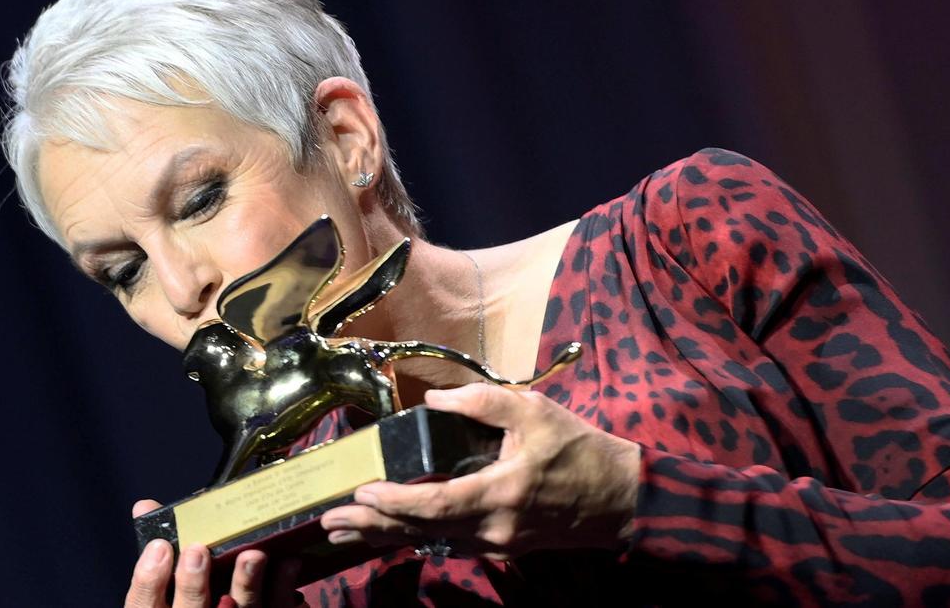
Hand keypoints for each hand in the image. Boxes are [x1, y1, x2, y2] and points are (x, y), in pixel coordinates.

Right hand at [124, 499, 306, 606]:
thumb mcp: (174, 577)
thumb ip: (163, 546)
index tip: (160, 547)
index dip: (149, 580)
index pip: (144, 606)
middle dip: (193, 584)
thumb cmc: (196, 594)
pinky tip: (288, 562)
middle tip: (198, 551)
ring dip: (246, 583)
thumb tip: (144, 506)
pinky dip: (283, 586)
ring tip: (252, 555)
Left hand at [319, 383, 640, 559]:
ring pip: (429, 542)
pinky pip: (447, 543)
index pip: (434, 505)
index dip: (393, 501)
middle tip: (331, 520)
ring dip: (385, 535)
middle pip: (420, 531)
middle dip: (372, 526)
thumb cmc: (579, 451)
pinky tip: (390, 534)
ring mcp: (495, 545)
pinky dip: (414, 536)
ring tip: (345, 531)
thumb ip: (483, 403)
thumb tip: (433, 400)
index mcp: (500, 494)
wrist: (618, 499)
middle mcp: (492, 529)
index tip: (362, 491)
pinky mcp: (499, 548)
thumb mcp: (536, 412)